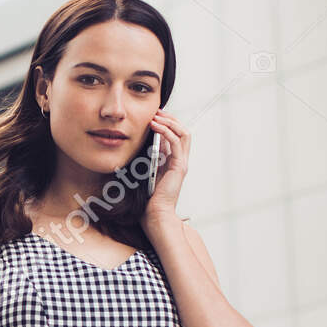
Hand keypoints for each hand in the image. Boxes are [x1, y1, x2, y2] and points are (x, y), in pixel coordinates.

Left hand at [144, 108, 189, 222]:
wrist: (155, 215)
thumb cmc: (148, 199)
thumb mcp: (146, 172)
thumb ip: (149, 158)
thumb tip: (143, 144)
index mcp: (174, 162)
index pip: (176, 136)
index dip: (168, 124)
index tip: (154, 116)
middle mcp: (180, 161)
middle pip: (183, 131)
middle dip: (171, 119)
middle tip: (157, 111)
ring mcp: (181, 163)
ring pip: (183, 133)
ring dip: (170, 122)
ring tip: (156, 116)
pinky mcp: (179, 166)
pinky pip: (175, 142)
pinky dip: (166, 131)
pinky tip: (155, 126)